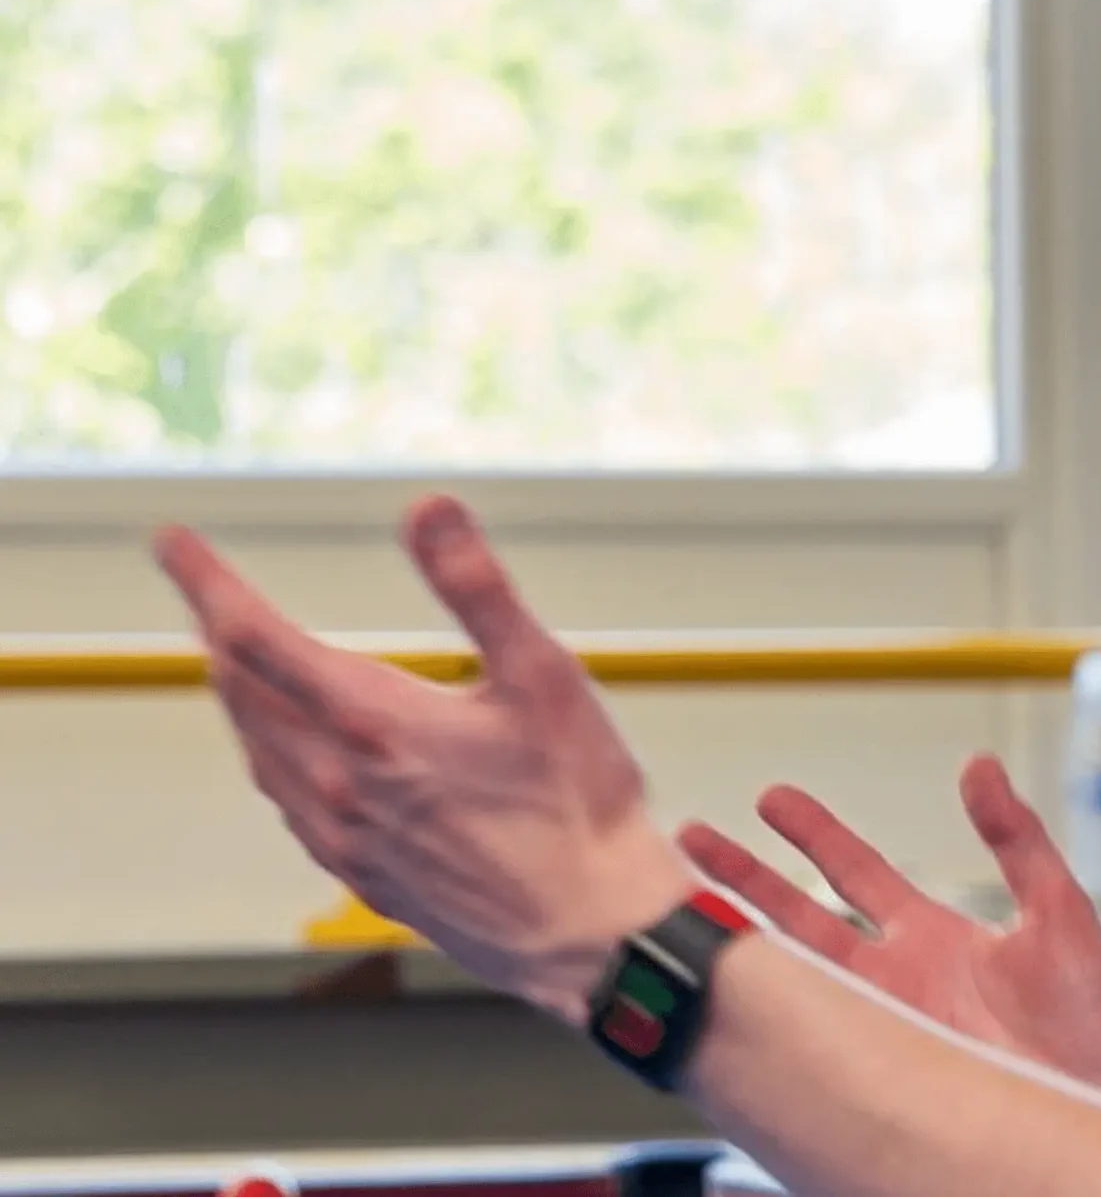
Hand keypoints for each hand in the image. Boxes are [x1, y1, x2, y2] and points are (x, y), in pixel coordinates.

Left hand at [154, 494, 693, 1024]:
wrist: (587, 928)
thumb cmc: (578, 802)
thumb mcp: (543, 675)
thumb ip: (477, 587)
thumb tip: (428, 511)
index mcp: (374, 723)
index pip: (255, 638)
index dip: (207, 582)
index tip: (175, 543)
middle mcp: (339, 782)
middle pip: (242, 693)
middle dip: (219, 632)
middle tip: (207, 591)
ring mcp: (343, 835)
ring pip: (258, 750)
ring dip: (238, 695)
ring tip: (235, 660)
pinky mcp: (360, 874)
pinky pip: (288, 802)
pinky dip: (271, 756)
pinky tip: (294, 754)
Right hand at [679, 757, 1100, 1096]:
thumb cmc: (1094, 1015)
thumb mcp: (1056, 905)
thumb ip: (1016, 837)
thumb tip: (980, 765)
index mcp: (933, 935)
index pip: (856, 872)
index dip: (814, 834)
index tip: (770, 797)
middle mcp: (897, 979)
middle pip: (801, 919)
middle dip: (744, 880)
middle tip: (690, 840)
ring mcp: (886, 1026)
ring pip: (794, 977)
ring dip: (742, 942)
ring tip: (686, 906)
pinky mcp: (886, 1073)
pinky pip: (814, 1045)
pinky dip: (771, 1024)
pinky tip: (730, 1004)